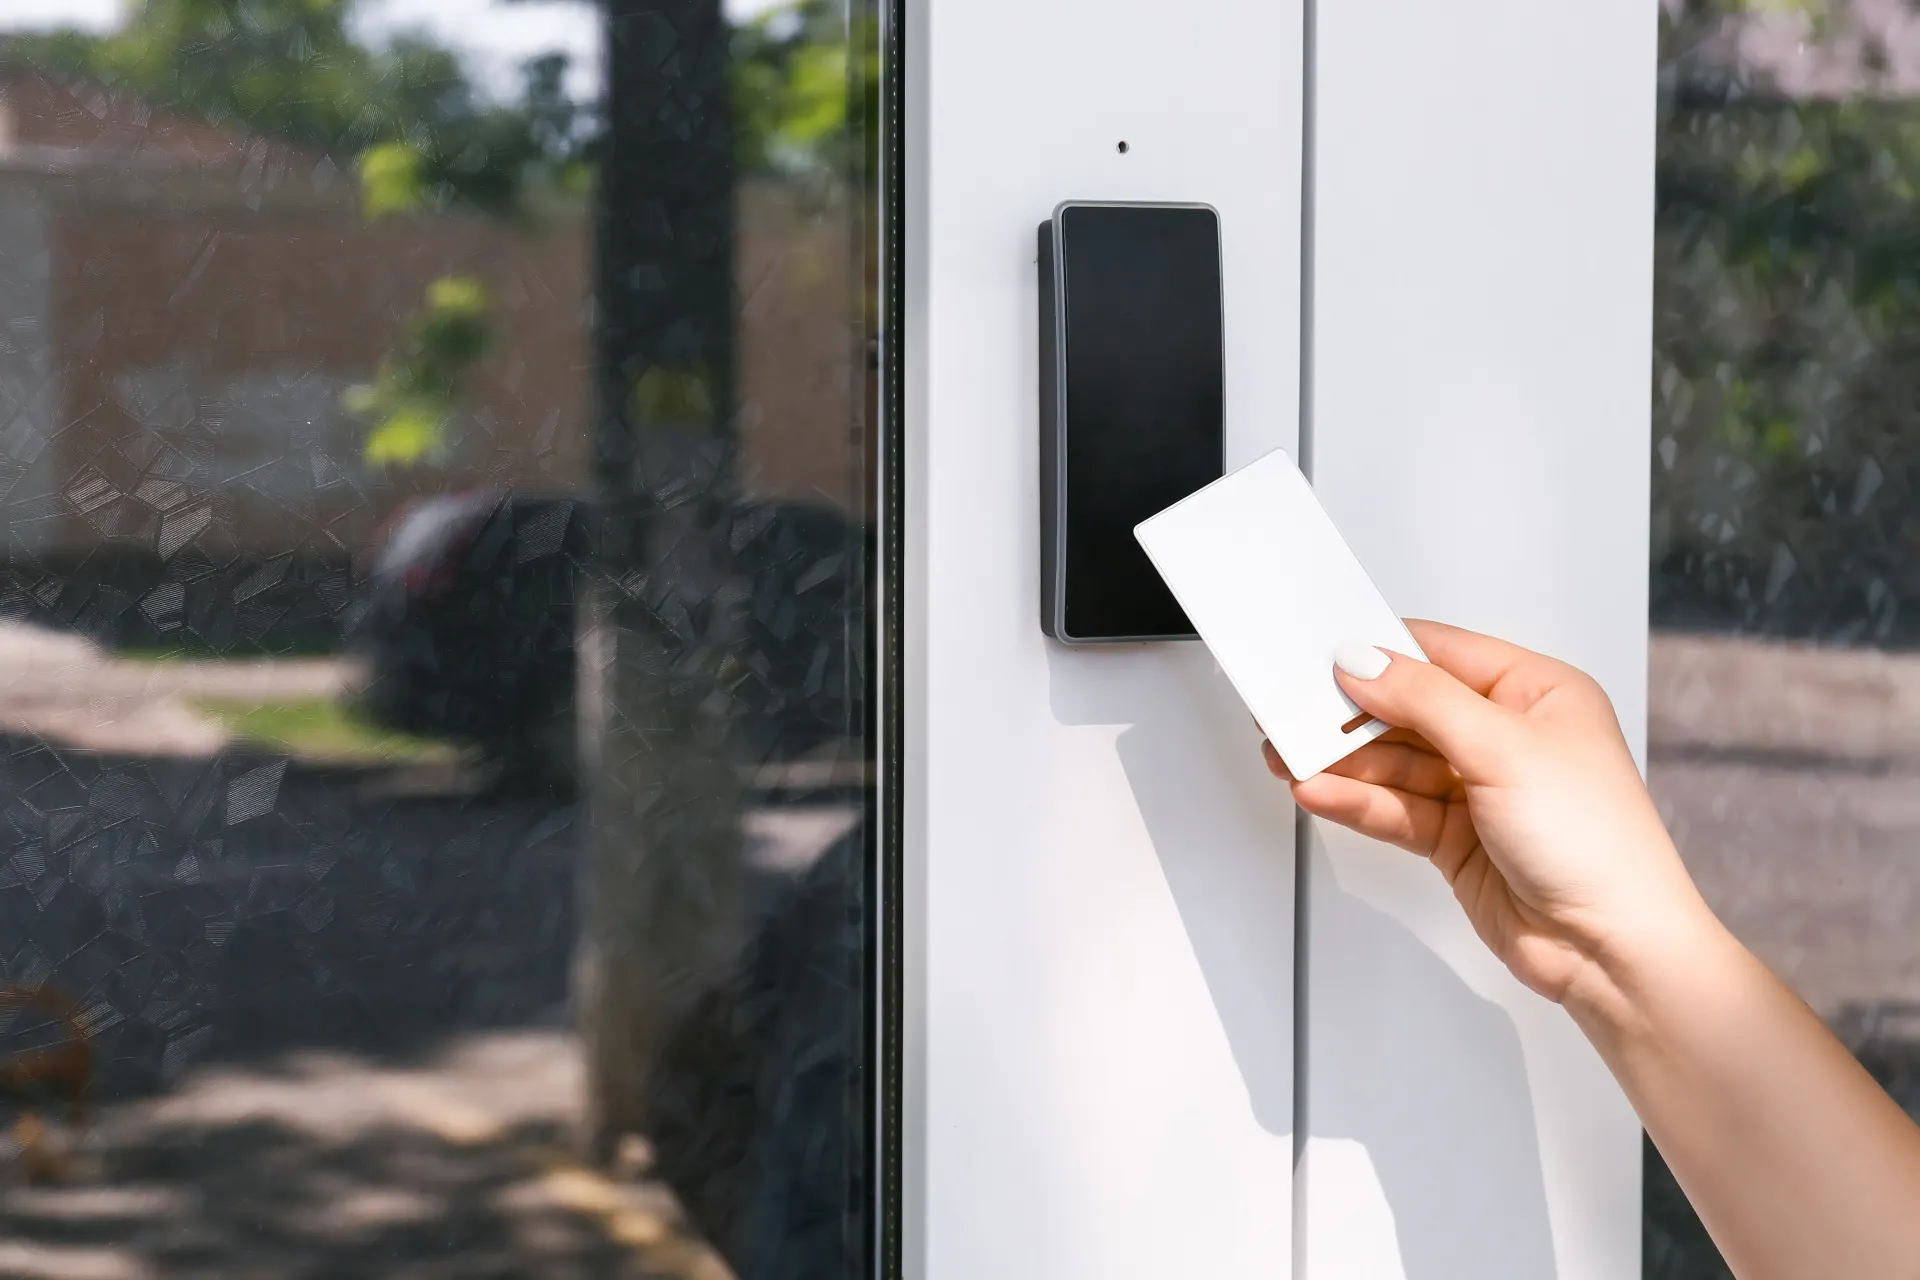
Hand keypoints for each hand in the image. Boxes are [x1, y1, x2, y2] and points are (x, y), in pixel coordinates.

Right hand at [1265, 620, 1707, 1003]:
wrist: (1612, 948)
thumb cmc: (1599, 845)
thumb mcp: (1504, 748)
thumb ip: (1424, 700)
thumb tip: (1365, 663)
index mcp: (1538, 693)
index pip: (1442, 654)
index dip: (1382, 653)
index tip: (1324, 654)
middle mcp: (1508, 736)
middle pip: (1409, 710)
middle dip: (1350, 714)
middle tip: (1291, 709)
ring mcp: (1480, 790)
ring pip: (1394, 764)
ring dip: (1342, 762)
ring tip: (1289, 756)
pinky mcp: (1457, 839)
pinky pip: (1395, 809)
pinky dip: (1355, 801)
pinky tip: (1319, 792)